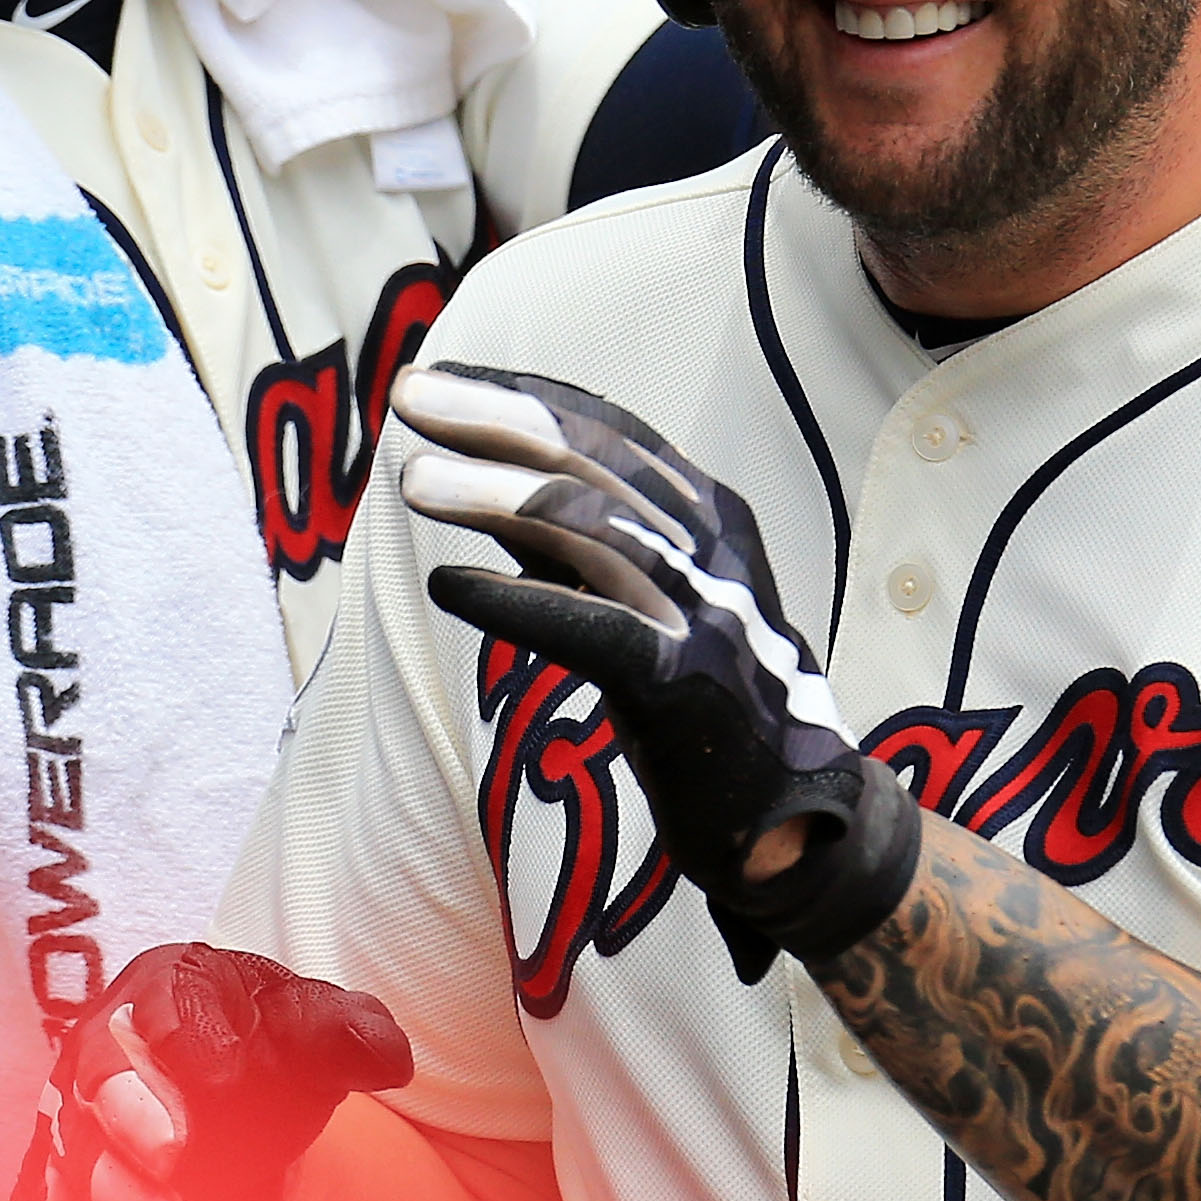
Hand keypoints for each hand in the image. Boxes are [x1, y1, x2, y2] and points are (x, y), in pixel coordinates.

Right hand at [14, 943, 412, 1200]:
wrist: (231, 1100)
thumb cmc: (264, 1049)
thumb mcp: (314, 1027)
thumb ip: (350, 1033)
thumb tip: (385, 1055)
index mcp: (167, 988)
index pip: (168, 1002)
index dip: (189, 1037)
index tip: (226, 1075)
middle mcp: (106, 1051)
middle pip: (101, 1079)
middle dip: (132, 1115)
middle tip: (173, 1155)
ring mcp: (81, 1125)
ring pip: (77, 1160)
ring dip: (116, 1199)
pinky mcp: (74, 1193)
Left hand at [396, 363, 921, 981]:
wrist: (792, 817)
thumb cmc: (704, 703)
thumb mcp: (650, 597)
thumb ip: (573, 543)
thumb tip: (476, 480)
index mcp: (711, 517)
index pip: (607, 432)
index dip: (520, 398)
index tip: (441, 383)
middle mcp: (712, 551)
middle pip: (592, 461)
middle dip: (494, 421)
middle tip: (409, 397)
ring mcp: (702, 615)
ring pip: (589, 529)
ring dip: (491, 496)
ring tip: (411, 479)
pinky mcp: (682, 686)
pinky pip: (590, 629)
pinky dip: (515, 602)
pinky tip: (448, 584)